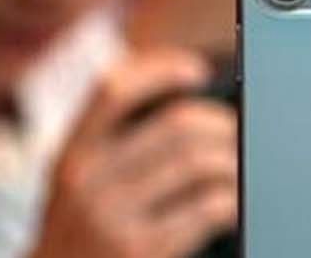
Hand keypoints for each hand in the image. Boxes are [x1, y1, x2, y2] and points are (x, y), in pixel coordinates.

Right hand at [29, 50, 236, 257]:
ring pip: (199, 163)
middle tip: (239, 132)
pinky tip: (234, 204)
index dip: (161, 70)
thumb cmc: (80, 234)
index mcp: (70, 154)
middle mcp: (86, 180)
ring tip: (240, 168)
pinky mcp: (139, 250)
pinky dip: (231, 200)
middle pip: (177, 126)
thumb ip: (114, 144)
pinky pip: (207, 207)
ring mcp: (111, 217)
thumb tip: (192, 111)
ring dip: (232, 162)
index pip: (113, 90)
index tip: (198, 70)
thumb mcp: (77, 184)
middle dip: (220, 124)